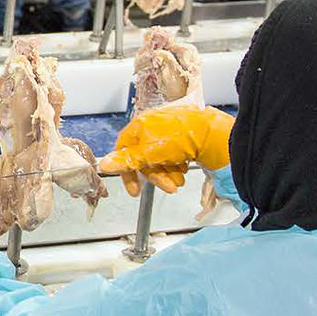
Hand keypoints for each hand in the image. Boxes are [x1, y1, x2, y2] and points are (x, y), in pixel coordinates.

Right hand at [98, 105, 233, 196]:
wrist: (213, 134)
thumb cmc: (181, 138)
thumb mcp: (149, 153)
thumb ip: (126, 160)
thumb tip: (104, 164)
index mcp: (139, 126)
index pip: (123, 150)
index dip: (127, 171)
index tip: (134, 189)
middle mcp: (151, 127)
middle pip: (144, 158)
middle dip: (156, 175)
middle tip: (167, 187)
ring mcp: (167, 131)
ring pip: (159, 159)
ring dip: (168, 174)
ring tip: (179, 180)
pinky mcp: (182, 136)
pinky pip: (172, 155)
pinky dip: (177, 166)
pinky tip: (184, 169)